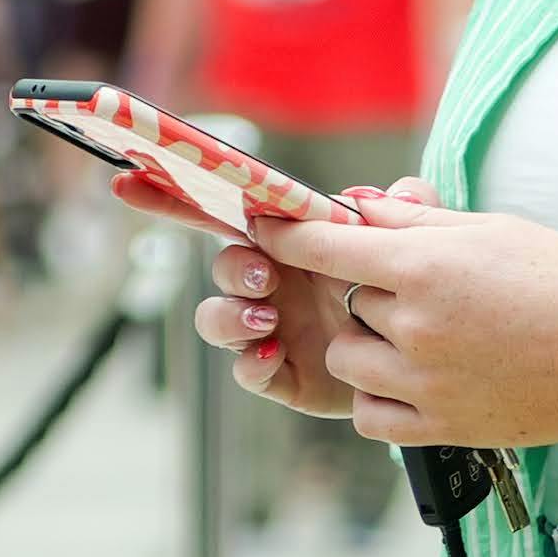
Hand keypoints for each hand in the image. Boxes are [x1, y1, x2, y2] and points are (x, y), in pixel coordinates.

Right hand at [105, 165, 420, 421]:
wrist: (428, 363)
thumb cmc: (403, 292)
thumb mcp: (412, 246)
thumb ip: (406, 212)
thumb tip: (397, 192)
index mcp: (288, 242)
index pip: (226, 211)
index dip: (173, 195)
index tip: (129, 181)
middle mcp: (268, 283)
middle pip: (222, 265)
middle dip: (232, 267)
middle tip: (264, 276)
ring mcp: (269, 331)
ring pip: (218, 319)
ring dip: (232, 315)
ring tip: (268, 317)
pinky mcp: (280, 375)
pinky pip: (247, 370)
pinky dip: (250, 361)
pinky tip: (272, 353)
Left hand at [233, 190, 557, 452]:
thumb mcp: (490, 230)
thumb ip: (414, 222)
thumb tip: (355, 206)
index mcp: (422, 267)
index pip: (320, 246)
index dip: (285, 232)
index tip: (265, 225)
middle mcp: (413, 326)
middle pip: (345, 303)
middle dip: (369, 293)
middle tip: (420, 290)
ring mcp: (423, 383)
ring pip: (347, 360)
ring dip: (367, 345)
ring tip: (419, 336)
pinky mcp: (439, 429)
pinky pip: (370, 415)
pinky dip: (379, 397)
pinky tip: (413, 379)